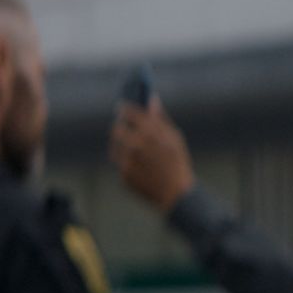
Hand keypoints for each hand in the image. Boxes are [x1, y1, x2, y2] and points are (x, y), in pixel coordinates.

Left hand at [110, 98, 195, 213]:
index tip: (122, 107)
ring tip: (130, 145)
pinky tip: (135, 161)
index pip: (129, 112)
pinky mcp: (124, 173)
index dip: (124, 108)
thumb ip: (161, 118)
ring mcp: (128, 160)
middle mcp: (136, 144)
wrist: (176, 193)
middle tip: (122, 126)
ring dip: (120, 142)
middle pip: (117, 128)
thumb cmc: (177, 163)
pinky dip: (124, 159)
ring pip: (115, 145)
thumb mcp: (175, 137)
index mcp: (150, 132)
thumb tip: (152, 99)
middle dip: (119, 126)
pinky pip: (119, 161)